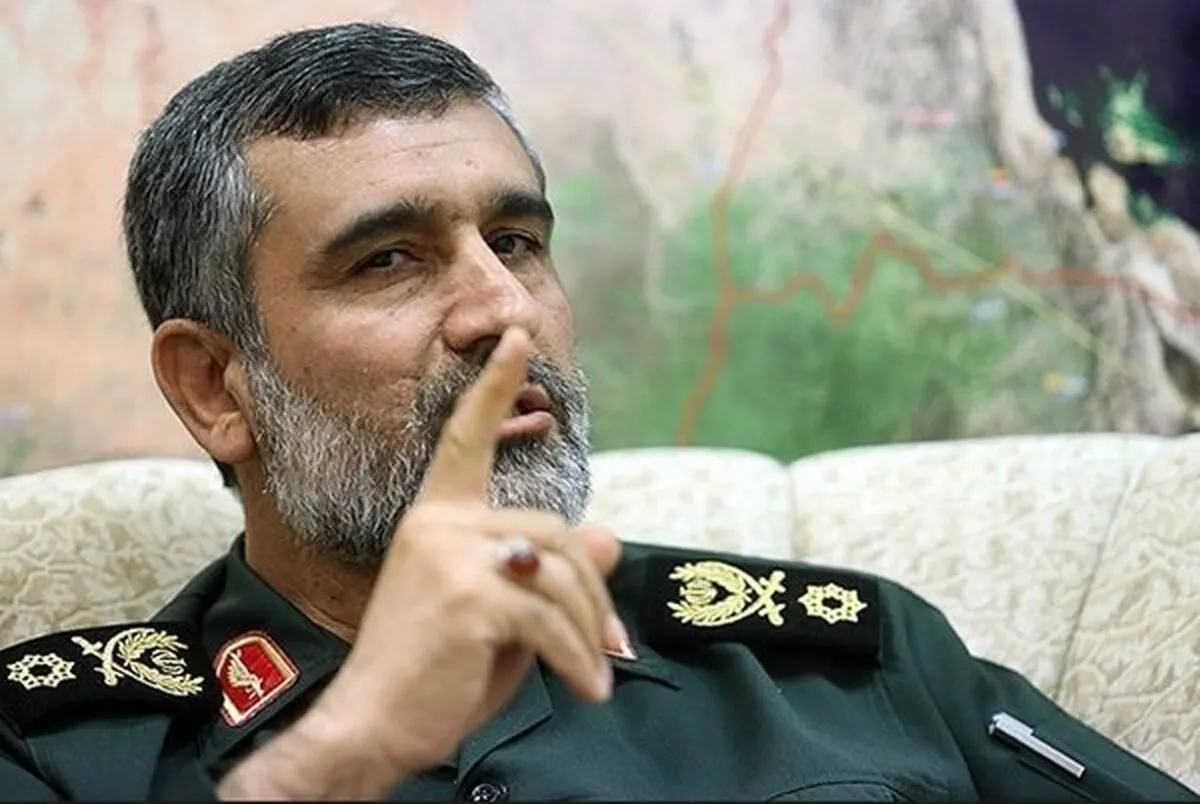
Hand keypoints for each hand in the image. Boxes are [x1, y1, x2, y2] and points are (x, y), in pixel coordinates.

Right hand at [219, 328, 624, 799]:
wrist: (371, 728)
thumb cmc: (433, 675)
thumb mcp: (501, 617)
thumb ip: (547, 575)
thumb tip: (610, 536)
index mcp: (435, 518)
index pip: (467, 440)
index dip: (494, 387)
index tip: (516, 335)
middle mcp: (438, 524)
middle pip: (555, 532)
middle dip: (592, 594)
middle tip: (610, 645)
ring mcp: (449, 555)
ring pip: (560, 573)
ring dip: (588, 631)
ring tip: (594, 677)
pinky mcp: (468, 595)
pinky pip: (550, 618)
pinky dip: (577, 658)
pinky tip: (584, 689)